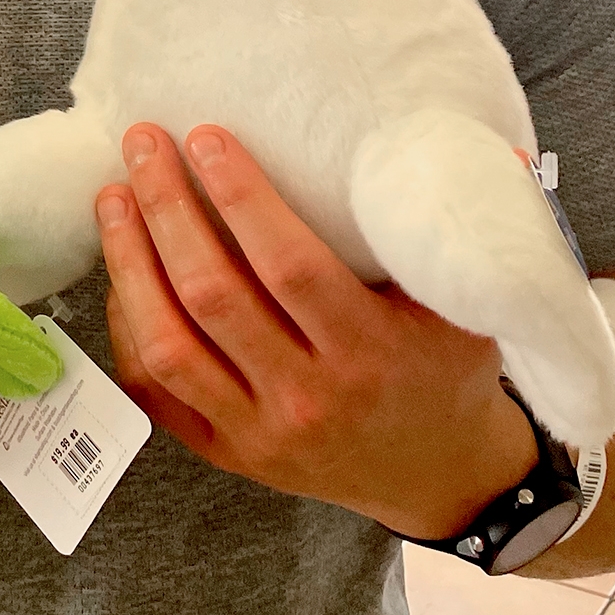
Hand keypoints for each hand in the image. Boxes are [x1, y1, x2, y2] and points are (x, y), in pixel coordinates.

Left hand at [99, 124, 536, 540]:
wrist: (440, 478)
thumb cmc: (450, 370)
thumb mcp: (474, 306)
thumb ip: (470, 228)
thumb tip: (501, 145)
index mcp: (371, 354)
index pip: (290, 268)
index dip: (242, 198)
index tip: (208, 136)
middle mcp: (308, 398)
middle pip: (214, 296)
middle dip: (168, 210)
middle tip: (143, 143)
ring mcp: (259, 432)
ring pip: (170, 344)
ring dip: (129, 263)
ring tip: (113, 195)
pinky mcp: (226, 452)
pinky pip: (155, 390)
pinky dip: (127, 327)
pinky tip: (120, 270)